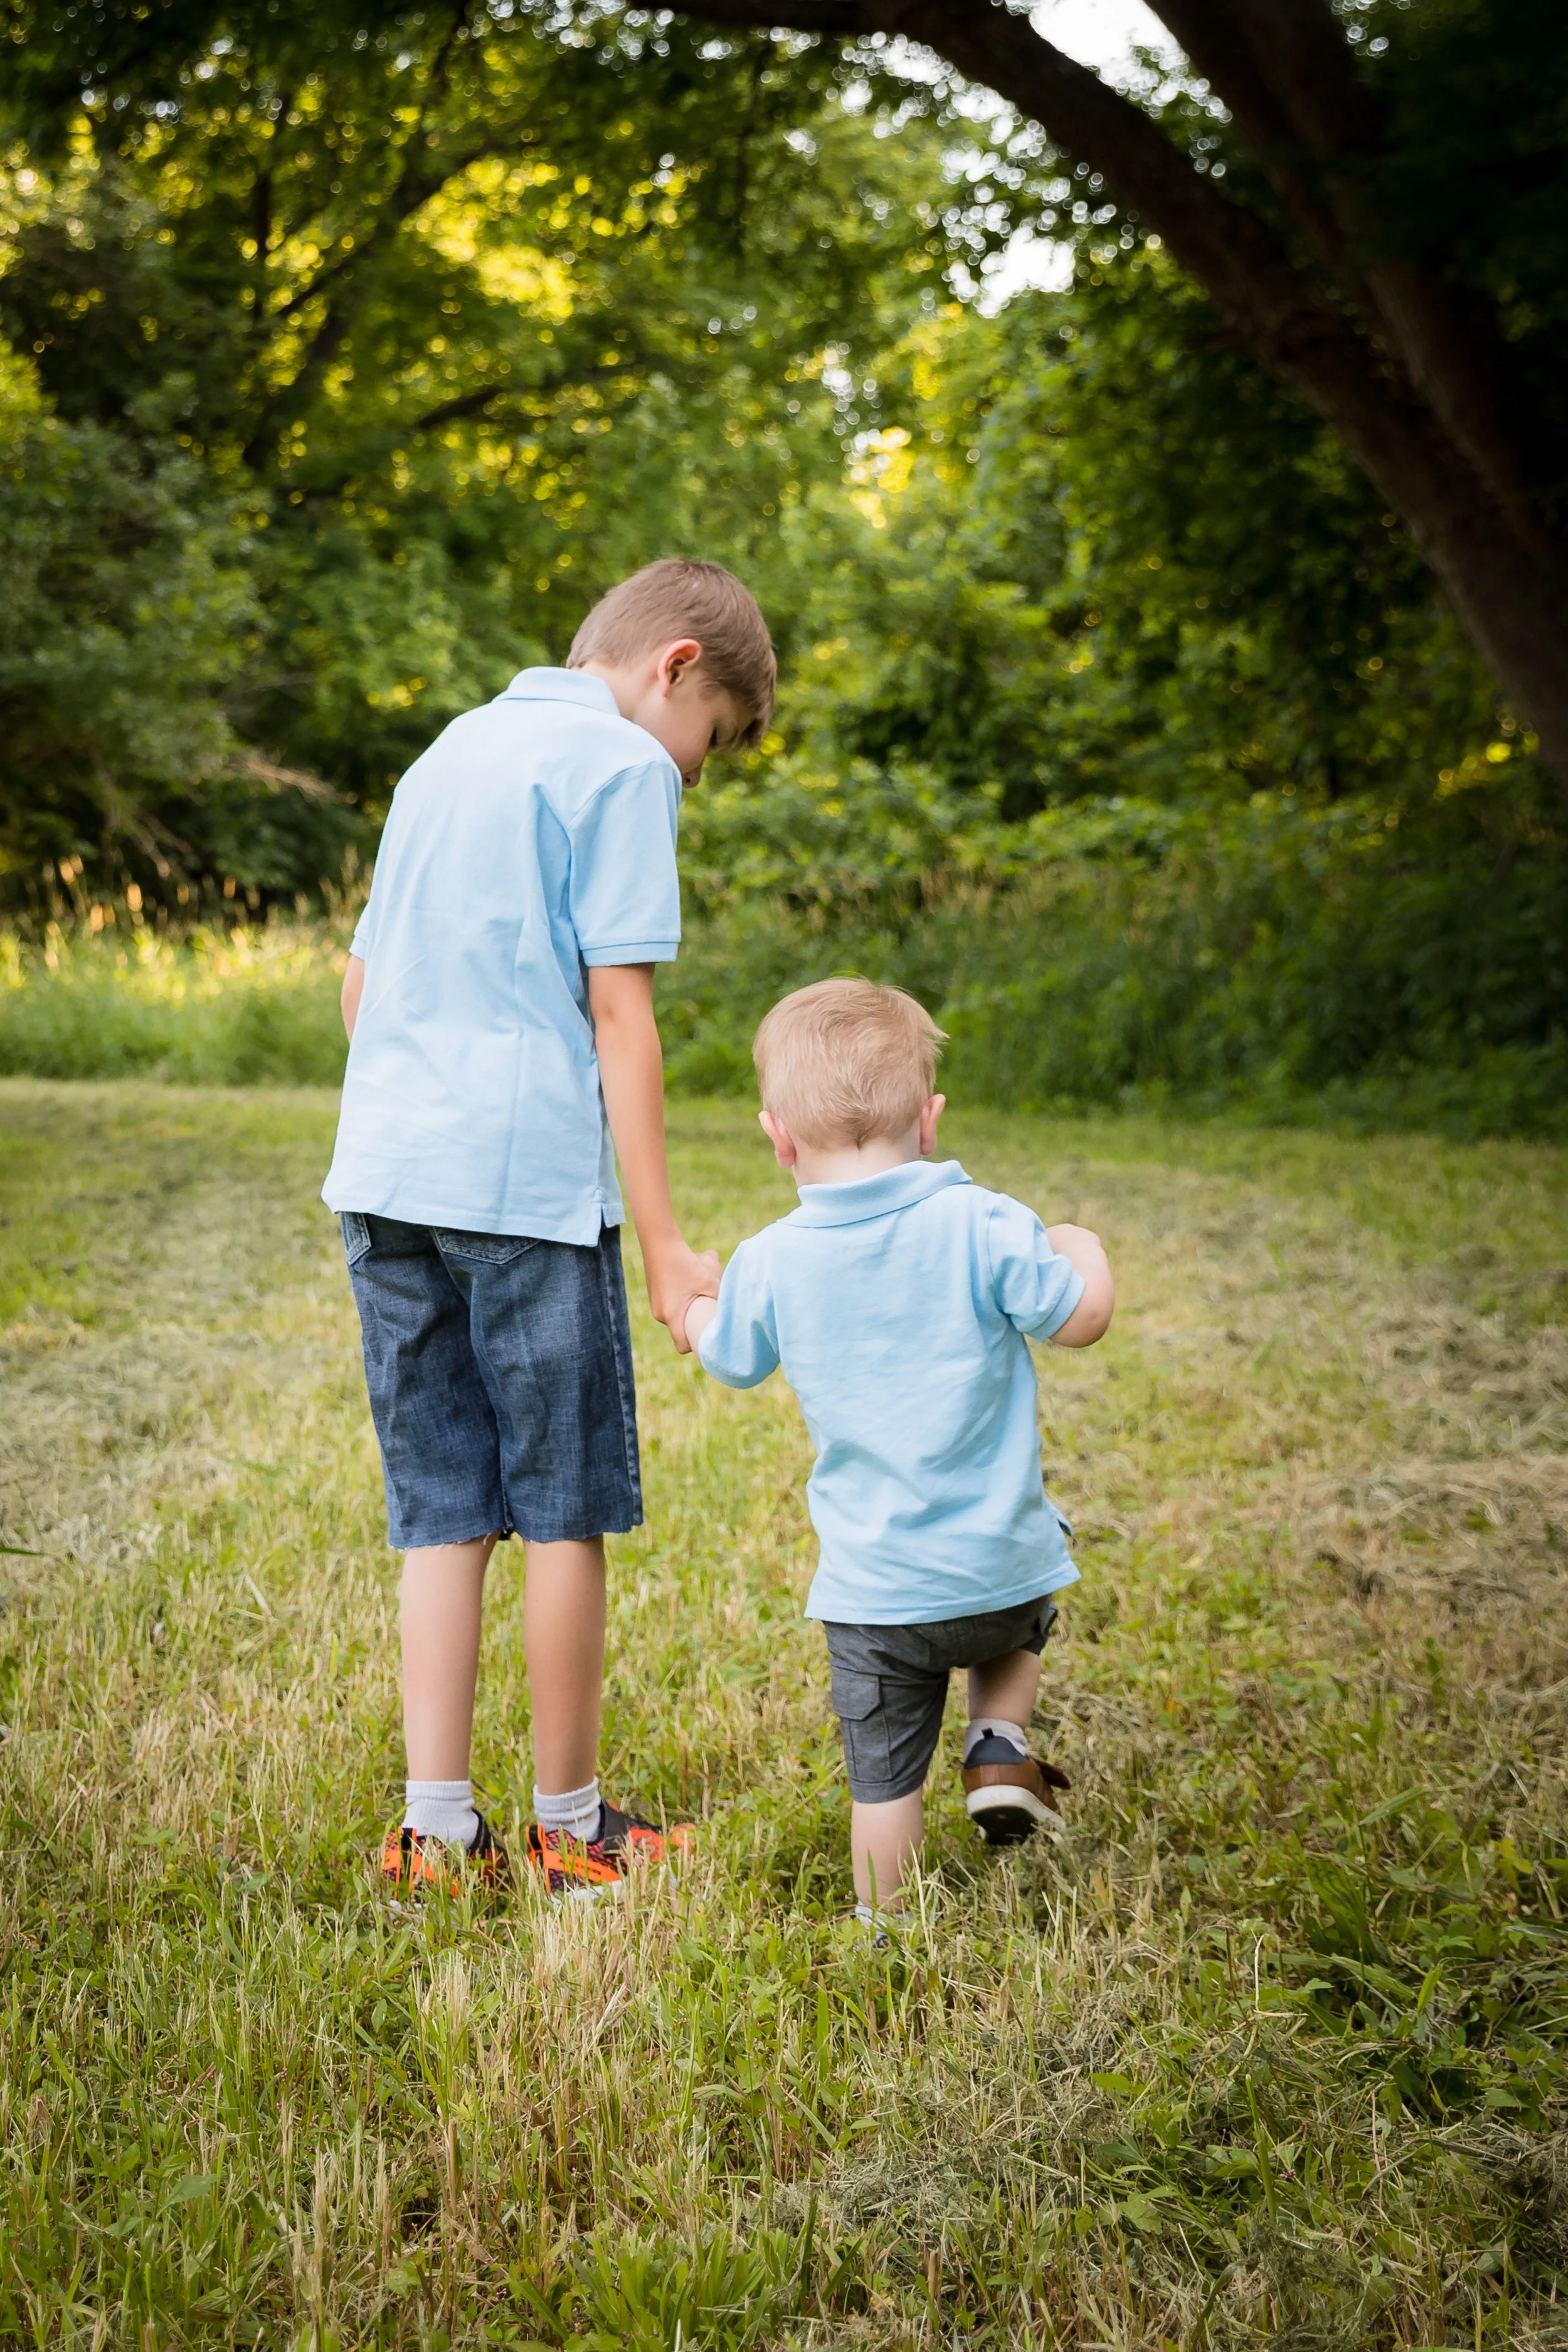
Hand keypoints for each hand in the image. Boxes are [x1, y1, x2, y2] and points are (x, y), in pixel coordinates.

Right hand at [644, 1237, 720, 1353]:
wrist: (660, 1241)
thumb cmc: (684, 1262)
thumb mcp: (709, 1280)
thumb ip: (722, 1296)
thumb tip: (738, 1308)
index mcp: (671, 1316)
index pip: (682, 1346)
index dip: (696, 1346)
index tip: (708, 1340)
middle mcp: (660, 1314)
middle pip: (681, 1330)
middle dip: (696, 1324)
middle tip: (710, 1315)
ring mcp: (656, 1304)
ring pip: (678, 1315)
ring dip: (690, 1308)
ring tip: (701, 1293)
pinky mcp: (656, 1294)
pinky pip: (672, 1304)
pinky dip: (683, 1298)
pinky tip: (690, 1283)